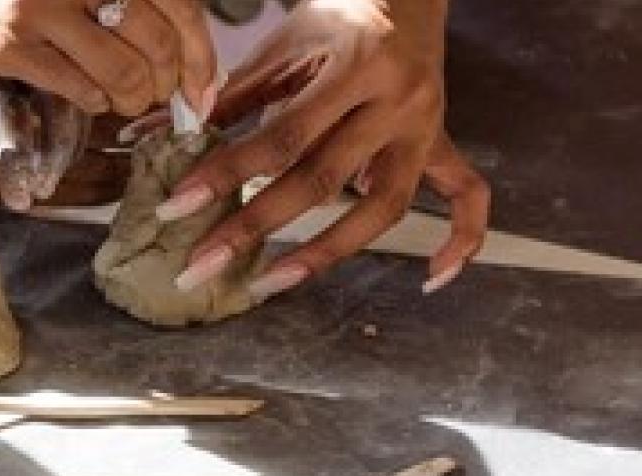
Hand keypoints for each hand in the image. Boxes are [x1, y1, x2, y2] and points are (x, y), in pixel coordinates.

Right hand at [0, 0, 218, 117]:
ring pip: (123, 76)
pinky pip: (77, 90)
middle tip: (158, 94)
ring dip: (134, 99)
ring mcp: (38, 10)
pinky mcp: (5, 47)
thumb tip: (185, 46)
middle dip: (168, 84)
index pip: (181, 9)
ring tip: (125, 98)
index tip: (203, 90)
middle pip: (158, 47)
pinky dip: (95, 101)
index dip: (201, 58)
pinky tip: (89, 94)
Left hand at [159, 0, 489, 296]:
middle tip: (201, 264)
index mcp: (356, 65)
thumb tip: (172, 137)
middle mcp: (398, 101)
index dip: (226, 174)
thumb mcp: (287, 42)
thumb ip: (237, 93)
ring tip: (272, 283)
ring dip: (327, 254)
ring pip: (386, 207)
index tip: (179, 207)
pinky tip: (431, 281)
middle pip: (322, 179)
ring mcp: (426, 127)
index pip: (283, 135)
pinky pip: (469, 197)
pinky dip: (460, 242)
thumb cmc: (341, 12)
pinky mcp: (443, 141)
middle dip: (254, 226)